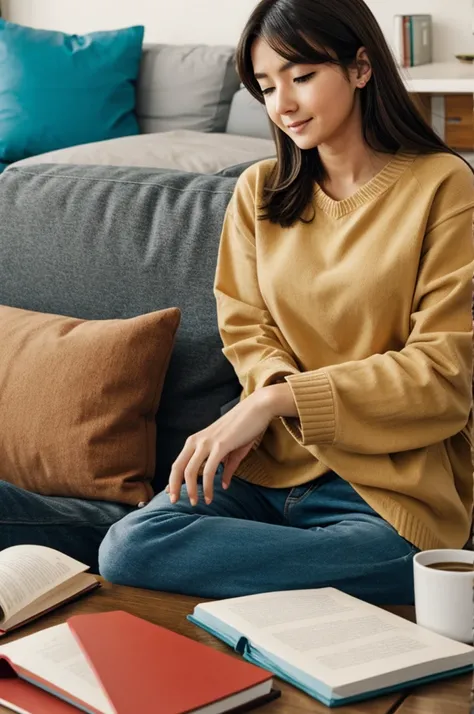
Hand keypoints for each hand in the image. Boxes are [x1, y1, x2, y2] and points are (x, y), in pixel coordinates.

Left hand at [167, 390, 274, 505]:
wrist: (257, 408)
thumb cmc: (245, 427)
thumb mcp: (232, 450)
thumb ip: (227, 468)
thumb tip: (225, 485)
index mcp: (196, 440)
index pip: (178, 462)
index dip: (172, 479)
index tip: (169, 493)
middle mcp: (197, 440)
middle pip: (178, 467)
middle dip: (174, 486)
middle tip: (174, 502)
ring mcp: (207, 442)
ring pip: (190, 471)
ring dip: (191, 490)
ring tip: (196, 502)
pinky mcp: (220, 445)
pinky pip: (209, 470)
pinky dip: (208, 485)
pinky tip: (211, 495)